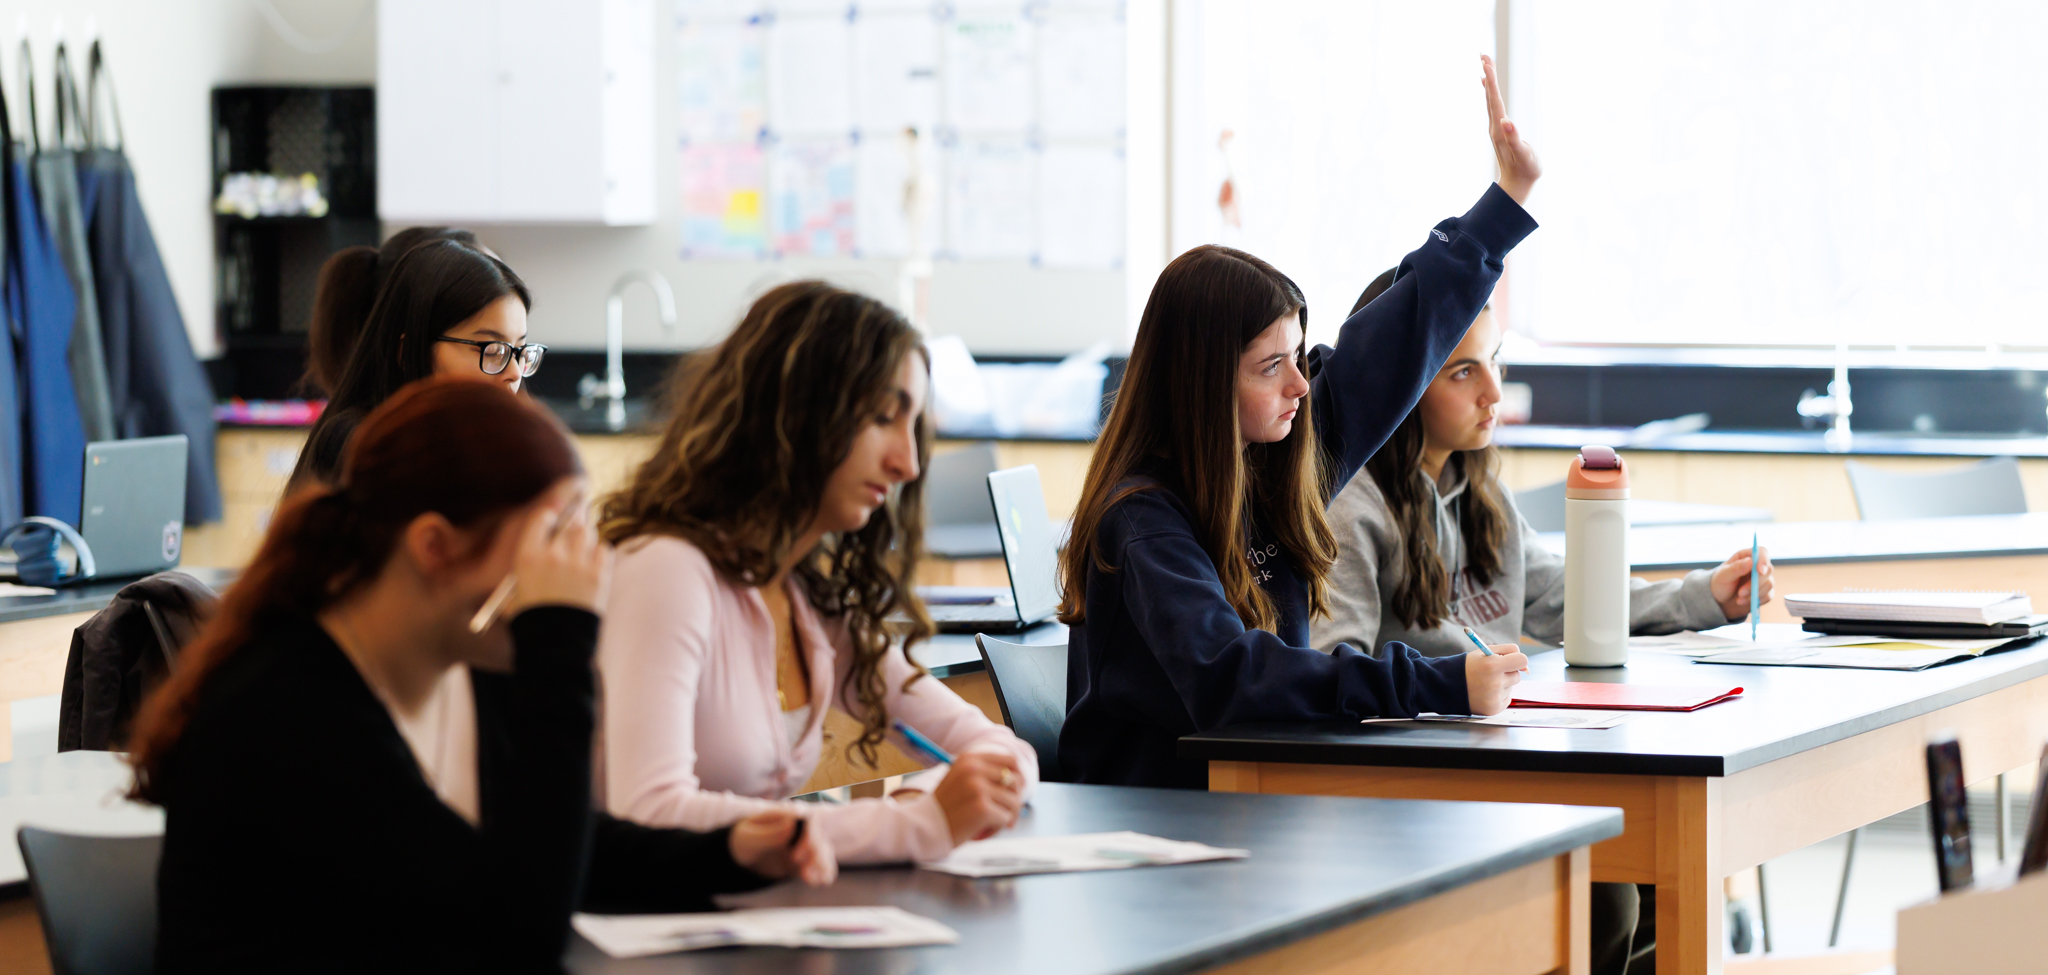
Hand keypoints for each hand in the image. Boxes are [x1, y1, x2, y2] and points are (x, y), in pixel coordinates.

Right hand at [503, 478, 608, 615]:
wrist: (555, 643)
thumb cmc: (531, 618)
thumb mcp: (515, 589)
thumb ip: (528, 563)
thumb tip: (542, 543)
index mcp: (527, 556)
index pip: (542, 518)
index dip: (549, 517)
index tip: (553, 520)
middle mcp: (553, 555)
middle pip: (569, 522)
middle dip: (572, 522)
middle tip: (575, 524)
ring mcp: (578, 564)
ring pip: (587, 532)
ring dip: (585, 536)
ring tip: (582, 547)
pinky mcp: (599, 575)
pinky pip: (604, 549)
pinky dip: (600, 552)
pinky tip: (593, 562)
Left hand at [729, 809, 836, 886]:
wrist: (739, 856)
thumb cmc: (742, 840)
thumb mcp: (750, 837)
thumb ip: (769, 833)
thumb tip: (792, 824)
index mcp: (788, 817)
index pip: (808, 823)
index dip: (809, 839)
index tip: (796, 857)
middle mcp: (800, 830)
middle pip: (819, 839)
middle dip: (816, 856)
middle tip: (803, 874)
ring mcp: (803, 845)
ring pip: (823, 852)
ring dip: (823, 865)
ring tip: (818, 880)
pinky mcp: (803, 861)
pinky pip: (819, 864)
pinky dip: (823, 872)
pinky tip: (822, 881)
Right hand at [931, 751, 1024, 844]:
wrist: (924, 826)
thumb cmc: (945, 807)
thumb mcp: (960, 778)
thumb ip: (984, 774)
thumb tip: (1018, 781)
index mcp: (970, 759)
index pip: (1010, 761)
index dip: (1017, 778)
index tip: (1013, 793)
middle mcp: (974, 769)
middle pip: (1015, 782)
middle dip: (1014, 800)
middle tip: (1005, 813)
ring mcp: (978, 788)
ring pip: (1013, 802)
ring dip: (1005, 816)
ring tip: (990, 824)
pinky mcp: (981, 808)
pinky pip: (1005, 818)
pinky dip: (998, 828)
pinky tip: (984, 830)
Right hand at [1465, 647, 1528, 714]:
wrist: (1447, 687)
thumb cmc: (1469, 667)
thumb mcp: (1484, 652)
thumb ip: (1508, 651)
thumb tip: (1526, 666)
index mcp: (1492, 664)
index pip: (1522, 660)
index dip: (1519, 660)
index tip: (1513, 662)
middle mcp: (1495, 682)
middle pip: (1517, 675)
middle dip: (1507, 672)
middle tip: (1491, 673)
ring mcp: (1494, 697)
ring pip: (1511, 687)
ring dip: (1502, 684)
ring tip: (1485, 684)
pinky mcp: (1494, 709)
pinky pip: (1507, 699)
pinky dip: (1499, 696)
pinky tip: (1485, 693)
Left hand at [1481, 54, 1540, 204]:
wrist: (1516, 184)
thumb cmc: (1525, 170)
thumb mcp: (1523, 154)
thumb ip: (1514, 138)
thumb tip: (1506, 121)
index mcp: (1501, 129)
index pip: (1495, 100)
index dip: (1492, 81)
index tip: (1486, 63)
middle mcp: (1495, 126)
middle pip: (1490, 96)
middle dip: (1488, 74)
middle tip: (1483, 54)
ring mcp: (1496, 128)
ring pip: (1490, 99)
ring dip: (1488, 81)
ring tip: (1485, 63)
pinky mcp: (1500, 130)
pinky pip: (1493, 106)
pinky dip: (1491, 92)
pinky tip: (1488, 86)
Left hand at [1709, 546, 1774, 620]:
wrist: (1720, 601)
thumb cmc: (1720, 584)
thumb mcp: (1723, 576)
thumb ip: (1736, 568)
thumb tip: (1750, 561)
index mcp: (1746, 556)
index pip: (1762, 552)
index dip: (1763, 560)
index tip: (1760, 571)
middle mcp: (1757, 566)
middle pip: (1768, 569)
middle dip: (1755, 583)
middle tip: (1741, 592)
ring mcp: (1763, 579)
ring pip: (1769, 584)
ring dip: (1754, 594)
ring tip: (1739, 598)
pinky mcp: (1765, 591)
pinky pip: (1768, 595)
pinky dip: (1756, 600)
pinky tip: (1743, 601)